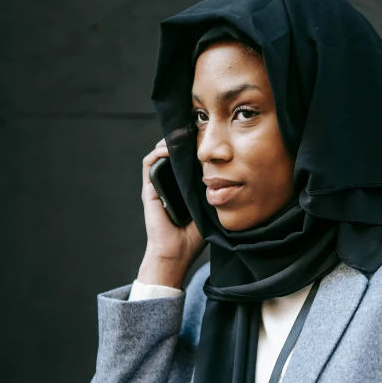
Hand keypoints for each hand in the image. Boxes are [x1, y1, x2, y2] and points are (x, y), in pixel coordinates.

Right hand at [137, 138, 205, 288]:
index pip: (189, 160)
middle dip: (183, 139)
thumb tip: (232, 175)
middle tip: (195, 129)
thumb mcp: (210, 207)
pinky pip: (149, 165)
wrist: (176, 252)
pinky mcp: (149, 190)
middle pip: (174, 154)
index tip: (206, 135)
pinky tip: (167, 149)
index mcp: (185, 187)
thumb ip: (216, 192)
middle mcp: (171, 184)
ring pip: (160, 154)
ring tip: (181, 135)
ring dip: (168, 142)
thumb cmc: (194, 236)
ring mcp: (159, 185)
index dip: (195, 146)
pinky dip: (156, 153)